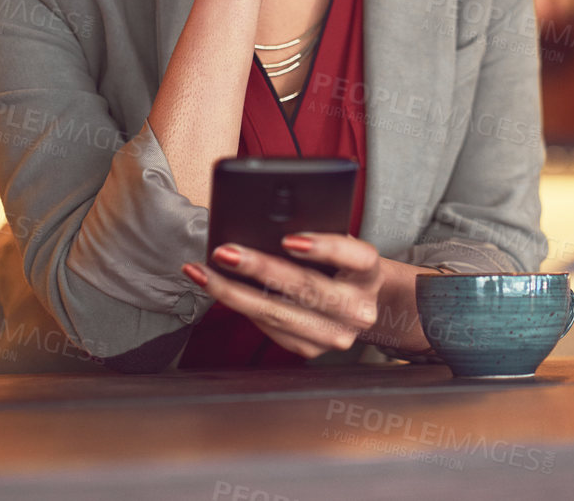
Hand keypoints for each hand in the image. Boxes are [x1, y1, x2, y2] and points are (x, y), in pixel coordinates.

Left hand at [184, 234, 430, 358]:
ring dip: (234, 292)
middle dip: (259, 268)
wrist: (364, 303)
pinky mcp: (313, 350)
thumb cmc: (344, 266)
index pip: (353, 257)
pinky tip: (219, 290)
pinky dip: (241, 307)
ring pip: (279, 314)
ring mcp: (336, 335)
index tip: (288, 239)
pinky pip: (271, 329)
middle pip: (305, 287)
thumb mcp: (343, 246)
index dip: (322, 247)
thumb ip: (318, 237)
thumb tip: (265, 224)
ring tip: (204, 273)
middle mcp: (358, 308)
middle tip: (225, 252)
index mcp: (369, 273)